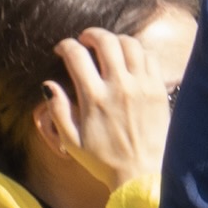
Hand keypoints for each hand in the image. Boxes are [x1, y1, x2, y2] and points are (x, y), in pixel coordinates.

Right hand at [39, 23, 181, 207]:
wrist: (141, 173)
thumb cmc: (103, 160)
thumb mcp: (70, 141)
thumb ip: (58, 110)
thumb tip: (49, 85)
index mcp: (93, 99)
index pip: (77, 56)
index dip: (66, 46)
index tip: (61, 49)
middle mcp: (119, 87)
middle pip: (106, 42)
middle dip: (91, 34)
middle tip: (85, 39)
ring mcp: (142, 86)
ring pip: (130, 44)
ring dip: (116, 39)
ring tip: (108, 46)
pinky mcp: (158, 89)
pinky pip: (149, 57)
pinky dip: (137, 51)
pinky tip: (129, 59)